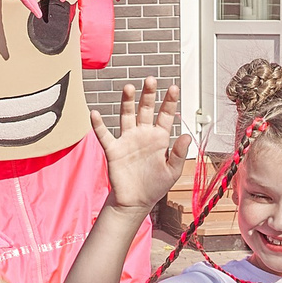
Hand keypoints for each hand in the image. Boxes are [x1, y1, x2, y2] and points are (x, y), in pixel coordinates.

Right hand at [88, 79, 190, 211]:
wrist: (135, 202)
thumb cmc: (154, 186)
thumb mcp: (172, 172)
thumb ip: (179, 153)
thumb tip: (186, 135)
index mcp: (159, 138)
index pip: (165, 115)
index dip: (169, 101)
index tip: (173, 87)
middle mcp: (143, 134)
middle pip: (146, 109)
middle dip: (148, 94)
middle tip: (151, 79)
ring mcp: (127, 140)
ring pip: (127, 115)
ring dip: (127, 102)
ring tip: (128, 87)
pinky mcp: (114, 150)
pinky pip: (104, 135)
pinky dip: (98, 125)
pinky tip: (95, 113)